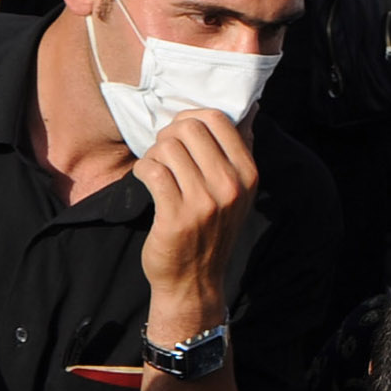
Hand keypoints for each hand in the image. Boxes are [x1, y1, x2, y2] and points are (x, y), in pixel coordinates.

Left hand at [134, 108, 260, 318]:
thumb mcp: (238, 192)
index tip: (181, 136)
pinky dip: (142, 170)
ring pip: (167, 148)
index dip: (191, 118)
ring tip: (155, 170)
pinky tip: (145, 180)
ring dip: (154, 155)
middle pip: (189, 128)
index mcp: (249, 174)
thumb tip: (248, 109)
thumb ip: (241, 151)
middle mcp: (231, 186)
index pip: (218, 119)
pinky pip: (151, 171)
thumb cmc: (212, 229)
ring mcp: (204, 203)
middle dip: (168, 135)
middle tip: (164, 153)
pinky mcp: (176, 217)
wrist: (194, 281)